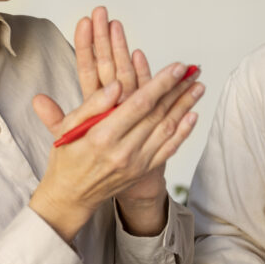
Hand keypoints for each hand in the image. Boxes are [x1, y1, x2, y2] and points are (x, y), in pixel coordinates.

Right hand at [30, 8, 203, 240]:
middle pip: (158, 114)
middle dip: (178, 90)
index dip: (161, 84)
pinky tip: (192, 116)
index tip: (177, 67)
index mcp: (103, 136)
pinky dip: (183, 132)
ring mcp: (136, 164)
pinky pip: (168, 149)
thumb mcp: (68, 127)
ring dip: (185, 106)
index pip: (140, 104)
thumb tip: (117, 85)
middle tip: (193, 71)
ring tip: (197, 88)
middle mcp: (123, 151)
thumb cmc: (67, 156)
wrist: (71, 196)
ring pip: (167, 129)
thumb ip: (93, 104)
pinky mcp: (143, 171)